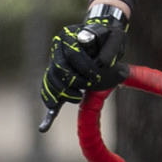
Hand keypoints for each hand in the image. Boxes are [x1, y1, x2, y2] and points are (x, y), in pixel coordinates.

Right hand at [39, 2, 129, 126]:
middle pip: (58, 69)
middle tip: (88, 86)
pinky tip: (45, 125)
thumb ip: (110, 48)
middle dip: (73, 81)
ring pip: (51, 80)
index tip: (96, 76)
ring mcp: (55, 61)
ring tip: (76, 97)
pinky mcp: (56, 74)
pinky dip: (49, 104)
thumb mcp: (116, 37)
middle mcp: (58, 48)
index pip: (72, 54)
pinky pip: (48, 90)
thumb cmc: (109, 36)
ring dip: (61, 92)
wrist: (101, 36)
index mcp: (70, 36)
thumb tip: (102, 64)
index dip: (84, 67)